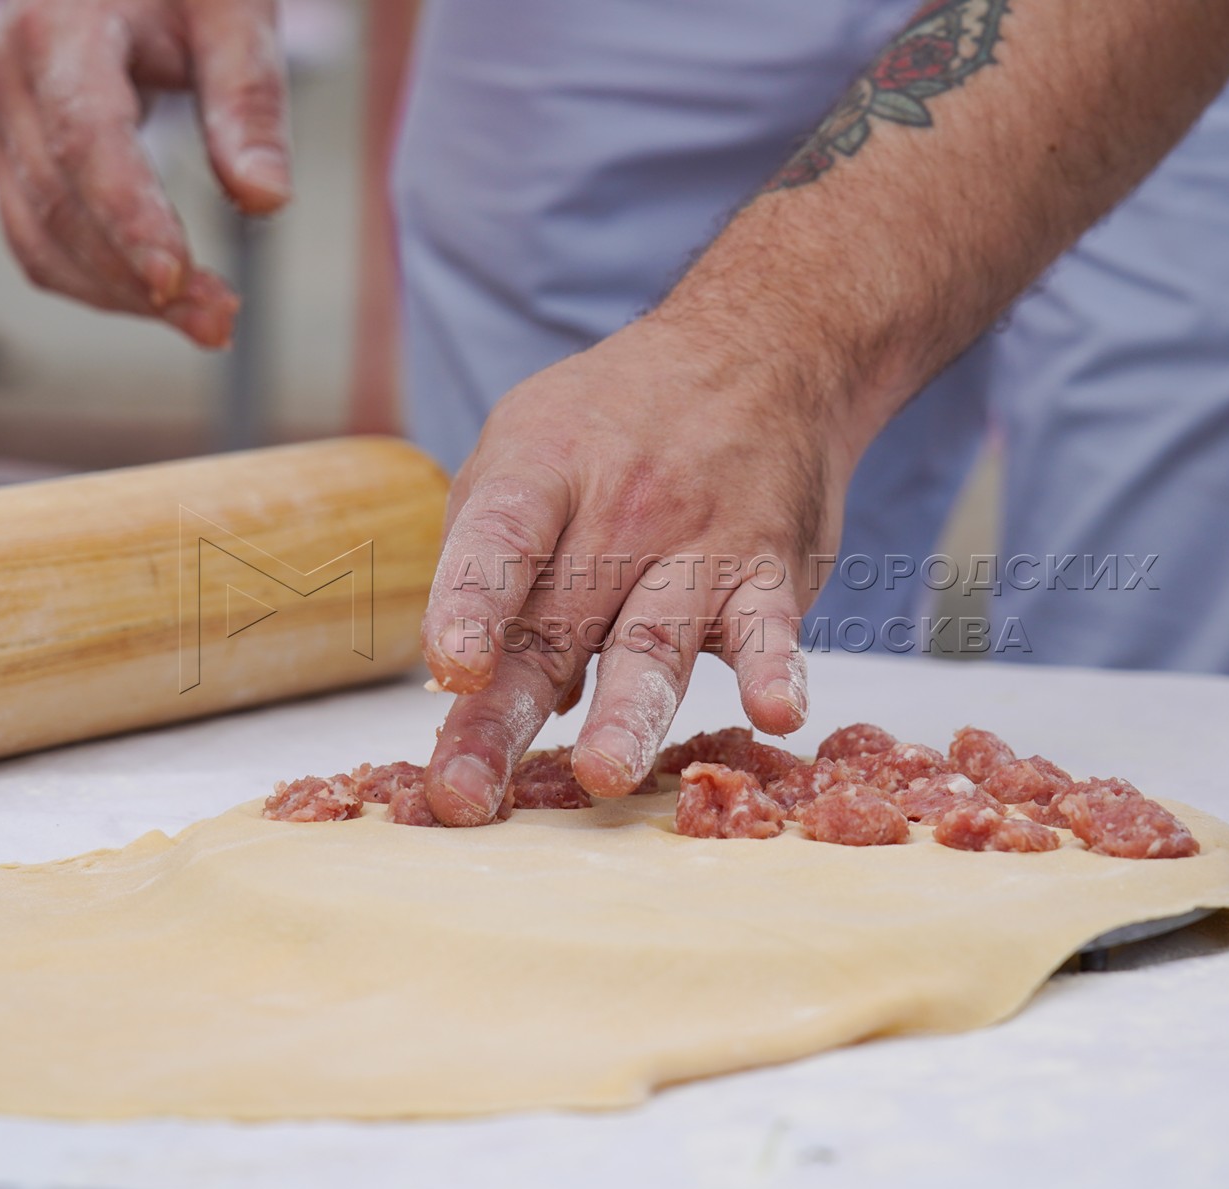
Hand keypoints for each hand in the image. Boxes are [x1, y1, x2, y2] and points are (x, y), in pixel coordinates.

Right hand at [0, 0, 291, 346]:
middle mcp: (8, 76)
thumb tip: (265, 201)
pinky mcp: (10, 159)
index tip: (177, 280)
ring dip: (120, 296)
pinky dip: (100, 284)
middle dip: (137, 276)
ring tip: (211, 321)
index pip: (86, 139)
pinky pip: (40, 242)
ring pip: (40, 239)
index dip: (128, 216)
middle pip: (60, 202)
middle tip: (224, 321)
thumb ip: (249, 105)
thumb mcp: (237, 19)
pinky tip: (169, 301)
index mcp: (58, 30)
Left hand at [417, 318, 850, 824]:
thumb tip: (482, 694)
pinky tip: (775, 711)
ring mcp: (700, 543)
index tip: (452, 671)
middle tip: (467, 796)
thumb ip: (495, 565)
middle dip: (504, 719)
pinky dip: (776, 669)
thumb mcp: (526, 451)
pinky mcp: (770, 573)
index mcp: (544, 474)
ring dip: (627, 713)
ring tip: (602, 773)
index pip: (499, 539)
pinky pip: (770, 628)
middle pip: (556, 625)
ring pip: (656, 641)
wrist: (762, 354)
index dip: (469, 604)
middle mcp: (620, 509)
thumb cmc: (617, 425)